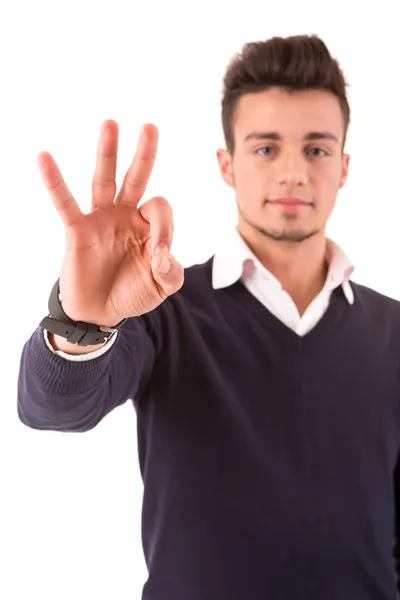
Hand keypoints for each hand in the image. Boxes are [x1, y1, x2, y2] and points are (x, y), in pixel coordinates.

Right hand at [37, 121, 183, 326]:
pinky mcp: (78, 230)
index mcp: (148, 227)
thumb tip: (162, 257)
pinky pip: (65, 203)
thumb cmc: (132, 294)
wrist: (99, 313)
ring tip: (110, 124)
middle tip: (150, 127)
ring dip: (107, 153)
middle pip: (136, 178)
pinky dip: (55, 183)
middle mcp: (125, 216)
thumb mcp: (161, 288)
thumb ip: (172, 274)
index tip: (159, 259)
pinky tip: (44, 158)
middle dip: (144, 154)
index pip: (160, 209)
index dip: (164, 229)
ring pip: (104, 180)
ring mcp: (101, 220)